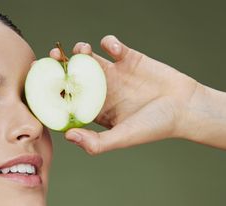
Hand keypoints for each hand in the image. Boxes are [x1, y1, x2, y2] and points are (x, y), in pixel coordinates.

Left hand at [49, 35, 200, 154]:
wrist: (186, 108)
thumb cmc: (155, 127)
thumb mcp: (124, 137)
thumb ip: (96, 142)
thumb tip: (68, 136)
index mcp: (96, 109)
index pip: (67, 99)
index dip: (52, 91)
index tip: (38, 83)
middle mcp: (101, 90)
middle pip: (72, 75)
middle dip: (60, 65)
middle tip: (52, 58)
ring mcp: (114, 73)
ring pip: (88, 57)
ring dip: (81, 51)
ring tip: (82, 51)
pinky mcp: (129, 58)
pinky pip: (112, 45)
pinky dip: (109, 42)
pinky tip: (113, 49)